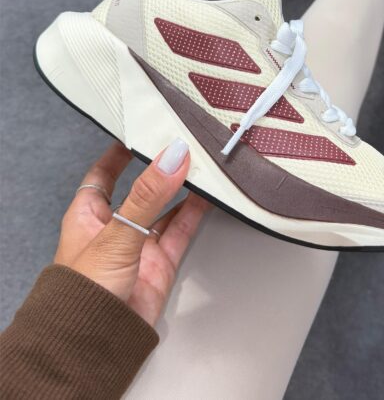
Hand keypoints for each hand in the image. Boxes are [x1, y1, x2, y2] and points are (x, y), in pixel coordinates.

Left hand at [54, 139, 208, 325]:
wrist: (97, 343)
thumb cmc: (84, 292)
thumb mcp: (116, 234)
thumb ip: (148, 195)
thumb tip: (172, 157)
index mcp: (88, 214)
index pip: (104, 173)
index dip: (120, 152)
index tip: (140, 131)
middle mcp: (114, 227)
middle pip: (141, 189)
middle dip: (160, 169)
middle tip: (181, 145)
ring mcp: (138, 245)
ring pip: (165, 209)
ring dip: (182, 189)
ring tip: (202, 164)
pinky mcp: (160, 263)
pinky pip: (181, 231)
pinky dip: (195, 213)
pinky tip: (208, 195)